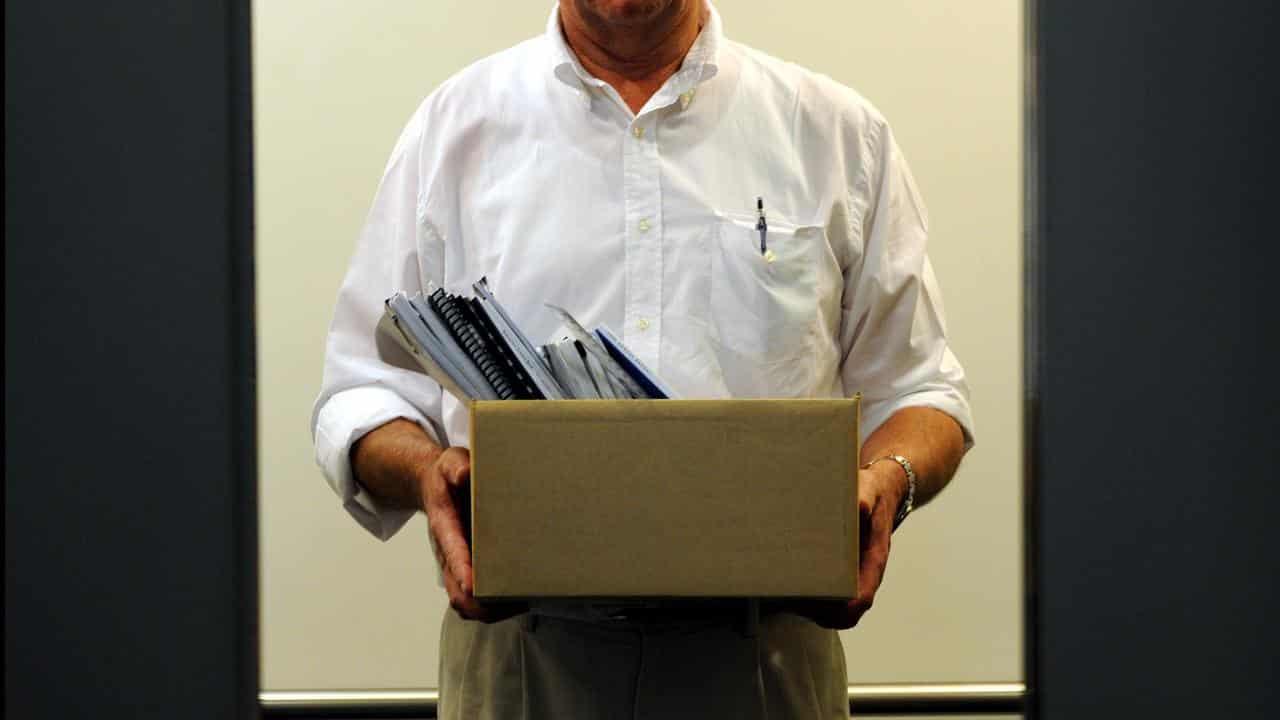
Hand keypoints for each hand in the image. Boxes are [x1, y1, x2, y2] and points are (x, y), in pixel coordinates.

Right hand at [418, 446, 525, 622]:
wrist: (432, 487)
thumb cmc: (446, 477)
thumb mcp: (449, 463)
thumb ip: (456, 467)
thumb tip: (465, 474)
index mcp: (444, 526)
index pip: (451, 552)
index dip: (462, 569)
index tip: (473, 584)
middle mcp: (447, 552)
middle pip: (456, 591)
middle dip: (481, 603)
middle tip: (513, 600)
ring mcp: (455, 565)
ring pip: (464, 602)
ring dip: (489, 610)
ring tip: (521, 603)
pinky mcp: (464, 569)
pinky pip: (473, 599)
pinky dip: (491, 607)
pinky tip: (517, 600)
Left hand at [794, 463, 906, 628]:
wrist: (881, 491)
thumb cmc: (872, 492)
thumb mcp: (869, 489)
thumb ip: (865, 497)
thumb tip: (859, 507)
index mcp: (874, 559)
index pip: (863, 597)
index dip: (843, 608)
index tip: (820, 604)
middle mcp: (865, 573)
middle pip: (846, 613)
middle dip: (821, 614)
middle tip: (791, 601)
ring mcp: (854, 575)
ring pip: (836, 610)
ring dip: (813, 610)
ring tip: (784, 597)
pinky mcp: (842, 571)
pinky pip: (829, 596)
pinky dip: (810, 598)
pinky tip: (788, 584)